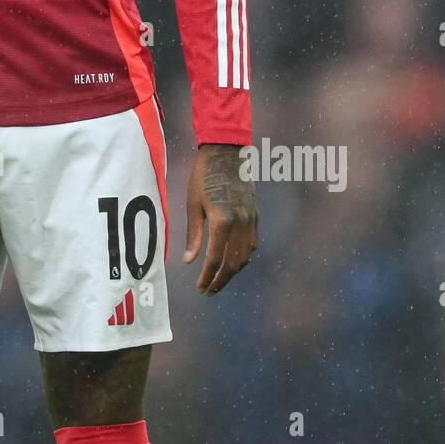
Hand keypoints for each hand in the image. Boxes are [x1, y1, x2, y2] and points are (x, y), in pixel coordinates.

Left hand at [183, 143, 257, 294]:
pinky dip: (243, 257)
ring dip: (233, 271)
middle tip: (208, 291)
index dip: (207, 278)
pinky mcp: (255, 215)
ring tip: (219, 279)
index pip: (215, 260)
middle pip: (233, 263)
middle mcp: (240, 224)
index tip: (200, 289)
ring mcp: (250, 220)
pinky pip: (252, 243)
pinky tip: (232, 260)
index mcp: (222, 221)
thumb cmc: (203, 177)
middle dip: (220, 281)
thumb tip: (189, 261)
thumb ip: (194, 235)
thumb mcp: (193, 205)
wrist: (226, 152)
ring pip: (245, 256)